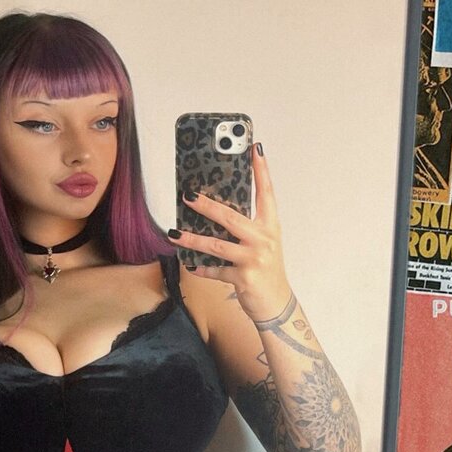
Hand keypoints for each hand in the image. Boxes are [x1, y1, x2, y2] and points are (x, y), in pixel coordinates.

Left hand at [167, 144, 292, 323]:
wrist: (276, 303)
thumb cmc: (266, 270)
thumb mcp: (262, 244)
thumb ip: (246, 228)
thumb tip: (215, 211)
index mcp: (270, 226)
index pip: (267, 193)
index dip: (261, 170)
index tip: (254, 148)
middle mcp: (263, 239)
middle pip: (230, 217)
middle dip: (206, 205)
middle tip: (187, 195)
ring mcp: (253, 259)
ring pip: (216, 245)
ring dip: (192, 239)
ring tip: (174, 234)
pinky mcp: (243, 278)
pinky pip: (215, 270)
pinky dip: (201, 268)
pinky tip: (190, 264)